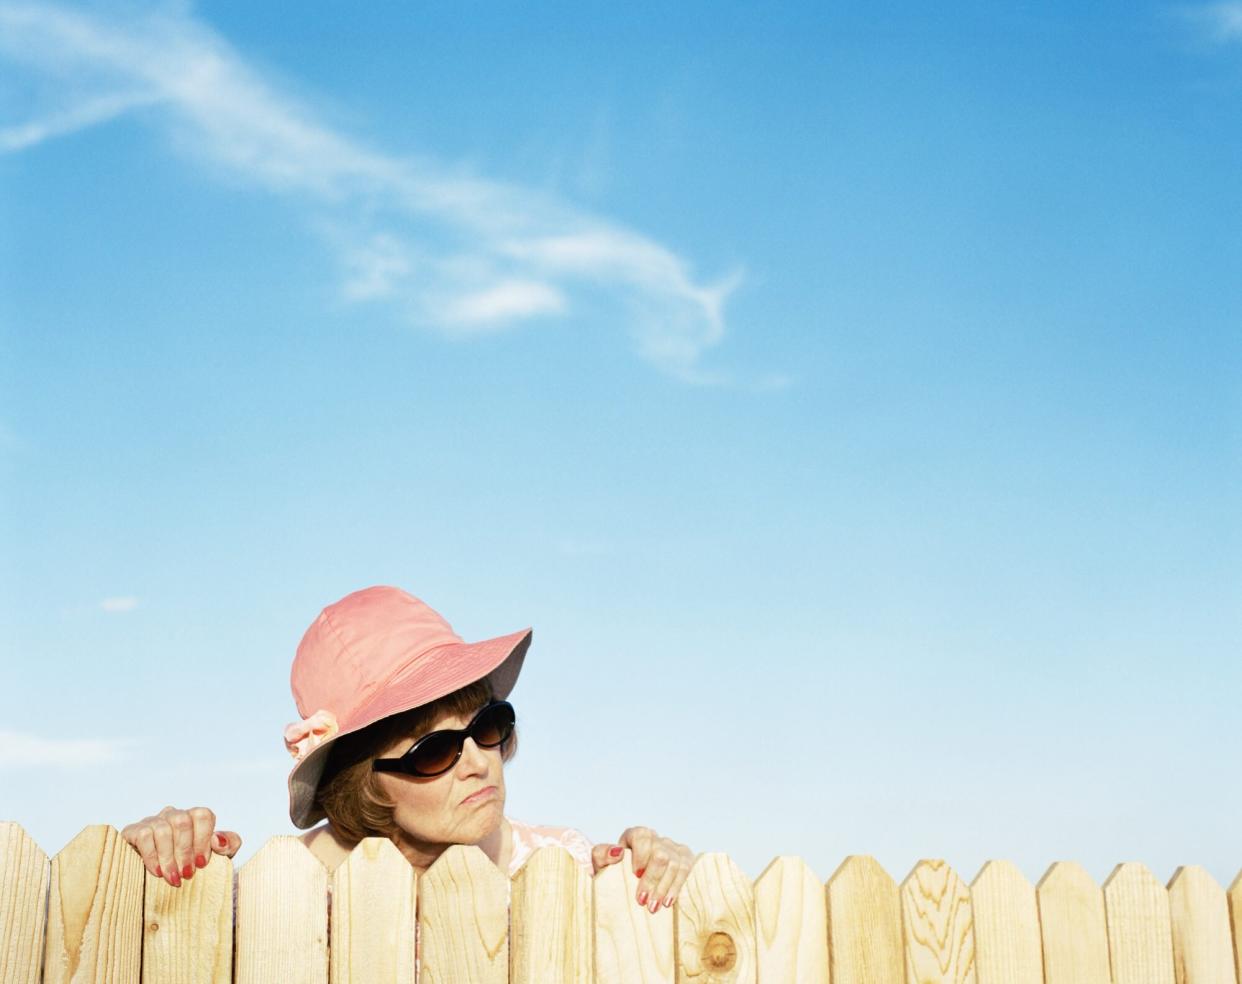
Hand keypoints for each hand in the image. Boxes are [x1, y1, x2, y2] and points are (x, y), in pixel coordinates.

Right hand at [120, 806, 240, 887]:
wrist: (159, 883)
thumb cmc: (192, 866)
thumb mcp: (218, 858)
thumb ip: (229, 845)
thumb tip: (219, 839)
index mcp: (194, 817)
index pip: (203, 815)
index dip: (204, 840)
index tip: (202, 863)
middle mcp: (173, 814)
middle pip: (182, 821)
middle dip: (185, 851)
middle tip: (187, 874)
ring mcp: (153, 821)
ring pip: (163, 829)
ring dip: (169, 858)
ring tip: (173, 878)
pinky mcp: (134, 831)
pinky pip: (144, 836)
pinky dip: (152, 856)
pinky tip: (157, 872)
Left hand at [591, 826, 693, 912]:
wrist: (625, 884)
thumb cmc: (613, 873)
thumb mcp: (601, 864)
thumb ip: (602, 854)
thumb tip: (617, 852)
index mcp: (636, 835)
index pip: (641, 836)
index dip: (640, 856)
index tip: (635, 875)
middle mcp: (656, 838)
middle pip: (660, 854)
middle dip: (652, 879)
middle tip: (642, 901)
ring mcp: (673, 848)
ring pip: (674, 864)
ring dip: (663, 888)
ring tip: (653, 907)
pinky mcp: (685, 858)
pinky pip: (686, 870)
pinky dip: (676, 888)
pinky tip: (667, 902)